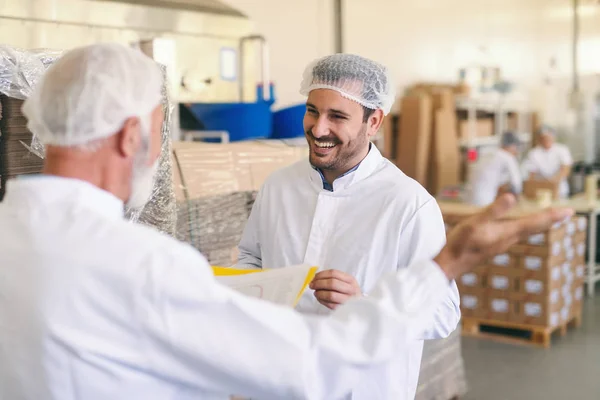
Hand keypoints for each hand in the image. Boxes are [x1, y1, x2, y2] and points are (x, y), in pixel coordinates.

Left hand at [309, 269, 361, 309]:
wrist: (359, 306)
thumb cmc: (348, 292)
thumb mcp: (345, 282)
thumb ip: (333, 278)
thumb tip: (315, 278)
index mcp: (351, 280)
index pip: (333, 273)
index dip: (321, 274)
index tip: (314, 277)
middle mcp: (351, 289)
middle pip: (332, 283)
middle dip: (318, 283)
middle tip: (312, 285)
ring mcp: (347, 300)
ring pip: (330, 294)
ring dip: (319, 292)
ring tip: (316, 292)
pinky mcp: (342, 309)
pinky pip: (329, 304)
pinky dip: (321, 300)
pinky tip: (320, 298)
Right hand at [434, 194, 572, 280]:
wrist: (450, 264)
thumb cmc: (461, 243)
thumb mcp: (475, 223)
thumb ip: (493, 210)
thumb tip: (512, 196)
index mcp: (507, 233)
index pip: (535, 222)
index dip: (552, 216)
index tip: (569, 211)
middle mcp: (508, 239)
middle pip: (534, 228)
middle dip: (550, 219)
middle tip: (567, 213)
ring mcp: (501, 243)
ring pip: (526, 231)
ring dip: (539, 224)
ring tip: (549, 218)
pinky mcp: (494, 245)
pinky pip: (516, 234)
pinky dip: (526, 228)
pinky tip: (522, 227)